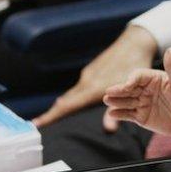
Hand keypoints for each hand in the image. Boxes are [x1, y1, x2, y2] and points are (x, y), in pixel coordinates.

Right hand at [32, 26, 158, 128]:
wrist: (135, 41)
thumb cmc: (135, 65)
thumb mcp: (129, 90)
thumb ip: (116, 109)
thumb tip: (109, 130)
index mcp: (92, 88)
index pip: (67, 106)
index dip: (51, 116)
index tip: (36, 123)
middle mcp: (86, 81)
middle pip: (65, 101)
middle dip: (52, 113)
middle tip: (38, 123)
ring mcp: (88, 75)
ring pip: (71, 93)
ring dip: (62, 105)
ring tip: (53, 114)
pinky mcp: (92, 70)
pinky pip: (78, 87)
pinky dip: (72, 96)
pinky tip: (74, 100)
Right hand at [103, 48, 170, 138]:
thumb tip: (170, 49)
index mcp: (154, 78)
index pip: (138, 76)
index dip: (132, 80)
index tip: (128, 85)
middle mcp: (146, 89)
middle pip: (129, 88)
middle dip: (119, 90)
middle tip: (108, 92)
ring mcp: (142, 103)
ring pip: (126, 101)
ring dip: (116, 101)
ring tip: (107, 101)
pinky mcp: (141, 117)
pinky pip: (128, 114)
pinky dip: (119, 114)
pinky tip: (112, 114)